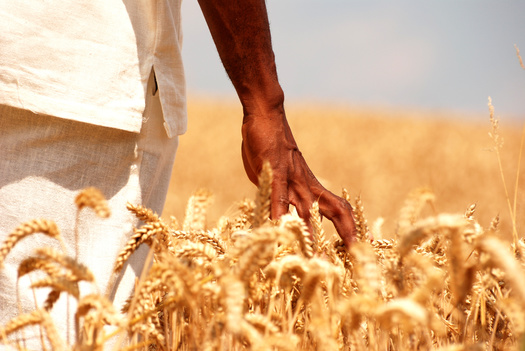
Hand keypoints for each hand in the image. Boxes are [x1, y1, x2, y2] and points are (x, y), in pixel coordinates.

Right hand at [240, 108, 356, 247]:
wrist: (266, 116)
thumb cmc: (271, 147)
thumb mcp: (277, 176)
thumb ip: (280, 195)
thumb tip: (278, 213)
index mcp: (310, 188)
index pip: (338, 210)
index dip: (351, 228)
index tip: (363, 247)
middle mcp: (306, 186)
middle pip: (335, 211)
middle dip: (347, 234)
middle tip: (354, 257)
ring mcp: (292, 179)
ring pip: (308, 210)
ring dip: (311, 235)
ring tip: (313, 258)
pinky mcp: (275, 171)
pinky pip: (279, 195)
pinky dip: (279, 214)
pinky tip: (278, 229)